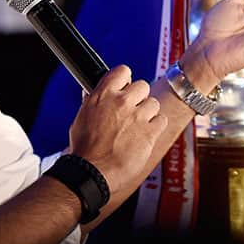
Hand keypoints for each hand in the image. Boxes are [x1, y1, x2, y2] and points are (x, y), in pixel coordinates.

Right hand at [67, 65, 166, 195]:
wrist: (92, 172)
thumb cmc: (84, 149)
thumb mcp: (82, 117)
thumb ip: (94, 102)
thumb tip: (96, 93)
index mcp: (102, 95)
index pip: (123, 71)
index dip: (126, 80)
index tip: (126, 89)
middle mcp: (121, 102)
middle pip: (143, 86)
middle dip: (139, 98)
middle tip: (132, 112)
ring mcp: (136, 116)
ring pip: (154, 103)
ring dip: (148, 114)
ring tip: (138, 127)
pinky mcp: (149, 132)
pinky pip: (162, 120)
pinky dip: (156, 127)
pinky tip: (146, 135)